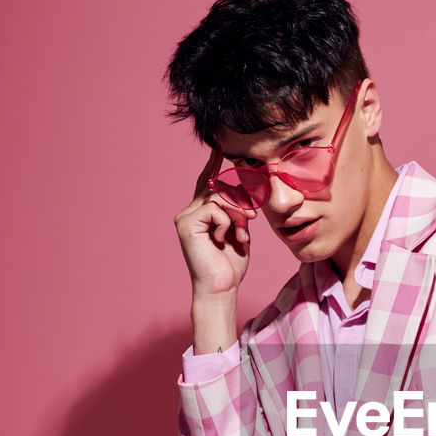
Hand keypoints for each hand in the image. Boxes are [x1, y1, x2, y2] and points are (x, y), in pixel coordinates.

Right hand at [173, 149, 255, 296]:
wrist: (221, 288)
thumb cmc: (230, 265)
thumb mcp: (239, 231)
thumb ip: (237, 210)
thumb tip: (242, 193)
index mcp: (201, 214)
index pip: (207, 183)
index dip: (213, 165)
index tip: (220, 147)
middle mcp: (189, 212)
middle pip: (218, 188)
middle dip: (239, 201)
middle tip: (250, 218)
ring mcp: (185, 217)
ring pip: (218, 196)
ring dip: (236, 214)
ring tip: (241, 234)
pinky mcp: (186, 224)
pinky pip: (213, 208)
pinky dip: (226, 222)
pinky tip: (224, 239)